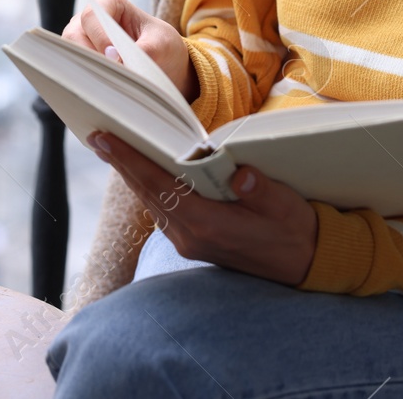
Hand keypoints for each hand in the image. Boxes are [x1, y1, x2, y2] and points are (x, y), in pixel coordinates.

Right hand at [62, 0, 198, 101]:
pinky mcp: (79, 63)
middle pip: (73, 37)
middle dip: (91, 59)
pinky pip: (73, 73)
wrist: (164, 65)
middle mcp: (87, 21)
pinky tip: (102, 96)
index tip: (115, 58)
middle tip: (109, 77)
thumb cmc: (162, 46)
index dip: (100, 36)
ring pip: (69, 57)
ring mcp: (80, 42)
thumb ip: (144, 50)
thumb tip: (122, 64)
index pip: (92, 15)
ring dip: (87, 73)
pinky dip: (86, 84)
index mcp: (108, 4)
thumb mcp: (163, 45)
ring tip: (107, 89)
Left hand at [88, 130, 318, 286]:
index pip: (159, 185)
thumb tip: (241, 173)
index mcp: (208, 224)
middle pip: (147, 192)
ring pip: (152, 202)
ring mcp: (189, 242)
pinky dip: (148, 187)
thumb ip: (260, 190)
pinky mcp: (194, 242)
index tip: (105, 139)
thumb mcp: (284, 206)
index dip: (130, 160)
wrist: (305, 266)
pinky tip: (142, 172)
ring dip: (132, 175)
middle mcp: (191, 236)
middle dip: (121, 163)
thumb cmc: (295, 231)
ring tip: (112, 148)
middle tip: (97, 136)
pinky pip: (162, 210)